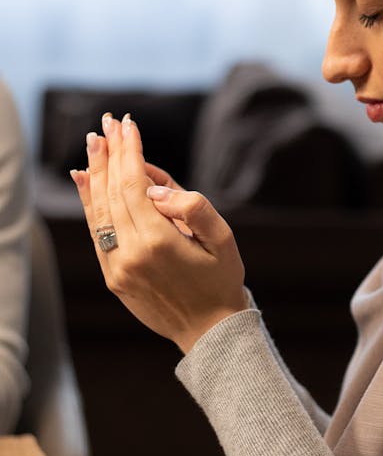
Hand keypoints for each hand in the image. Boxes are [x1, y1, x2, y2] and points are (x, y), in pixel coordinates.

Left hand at [71, 113, 247, 353]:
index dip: (129, 151)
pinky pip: (96, 232)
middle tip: (107, 123)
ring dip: (95, 173)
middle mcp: (130, 254)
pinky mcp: (113, 277)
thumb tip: (155, 188)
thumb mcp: (222, 239)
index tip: (128, 124)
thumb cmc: (221, 280)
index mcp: (158, 242)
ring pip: (98, 211)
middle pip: (112, 192)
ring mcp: (117, 267)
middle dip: (110, 154)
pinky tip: (86, 180)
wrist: (209, 332)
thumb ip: (193, 206)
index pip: (134, 184)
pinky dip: (89, 203)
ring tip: (94, 143)